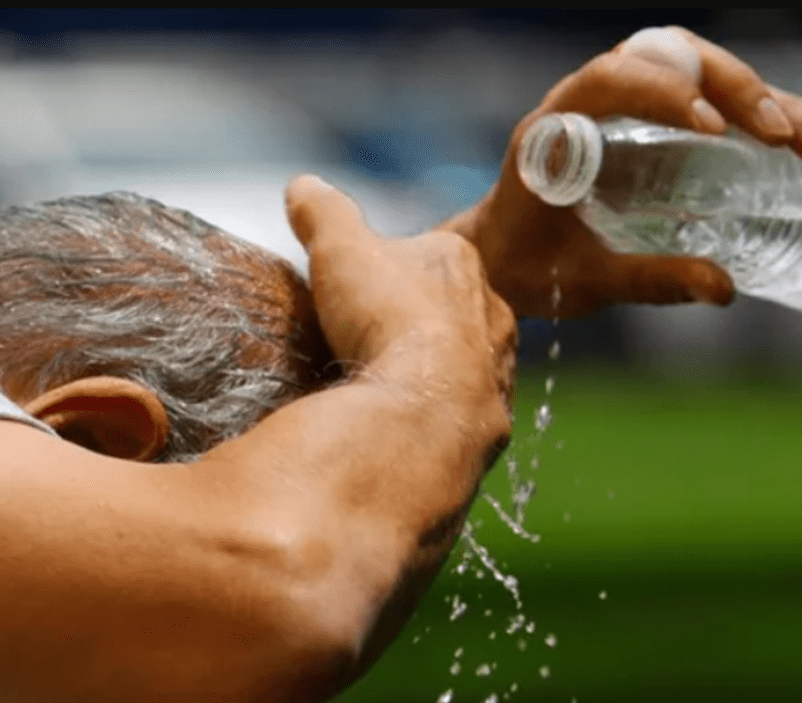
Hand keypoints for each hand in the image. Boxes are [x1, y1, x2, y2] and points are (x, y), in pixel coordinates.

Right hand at [286, 175, 515, 413]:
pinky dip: (441, 410)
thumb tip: (302, 185)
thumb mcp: (339, 249)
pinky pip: (467, 408)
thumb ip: (322, 212)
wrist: (428, 405)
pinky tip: (412, 419)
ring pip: (466, 359)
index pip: (427, 253)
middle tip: (375, 338)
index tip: (363, 286)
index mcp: (458, 260)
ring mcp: (499, 367)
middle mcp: (492, 310)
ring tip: (393, 383)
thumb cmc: (388, 317)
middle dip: (419, 318)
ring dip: (436, 367)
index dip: (392, 266)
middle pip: (450, 307)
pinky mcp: (495, 418)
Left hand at [451, 25, 801, 318]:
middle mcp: (592, 100)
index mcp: (554, 126)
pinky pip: (715, 102)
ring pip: (705, 76)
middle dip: (740, 94)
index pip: (612, 79)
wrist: (499, 264)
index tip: (711, 129)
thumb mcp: (583, 280)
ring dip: (768, 102)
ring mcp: (630, 106)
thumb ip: (647, 280)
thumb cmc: (527, 269)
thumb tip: (724, 288)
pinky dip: (763, 116)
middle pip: (675, 63)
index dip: (664, 94)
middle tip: (789, 138)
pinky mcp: (657, 125)